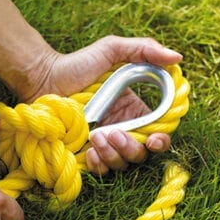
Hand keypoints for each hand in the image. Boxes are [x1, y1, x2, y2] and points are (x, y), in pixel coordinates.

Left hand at [22, 36, 182, 174]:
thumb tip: (177, 57)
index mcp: (134, 110)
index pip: (158, 133)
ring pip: (122, 163)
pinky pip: (100, 169)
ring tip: (95, 136)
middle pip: (141, 153)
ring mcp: (102, 143)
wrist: (43, 78)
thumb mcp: (111, 50)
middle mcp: (122, 129)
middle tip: (113, 133)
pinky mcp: (83, 153)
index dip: (161, 140)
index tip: (154, 138)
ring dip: (113, 154)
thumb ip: (143, 49)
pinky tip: (90, 152)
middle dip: (132, 148)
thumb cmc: (76, 64)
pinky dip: (99, 165)